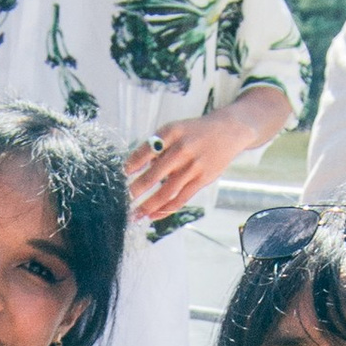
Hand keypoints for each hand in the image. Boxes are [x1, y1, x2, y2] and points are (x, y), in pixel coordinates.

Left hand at [123, 99, 271, 227]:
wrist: (228, 131)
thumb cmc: (195, 132)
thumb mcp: (174, 130)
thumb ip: (155, 147)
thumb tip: (133, 168)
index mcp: (170, 133)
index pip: (144, 152)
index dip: (129, 167)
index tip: (116, 178)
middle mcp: (181, 149)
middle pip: (153, 175)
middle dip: (134, 191)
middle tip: (119, 202)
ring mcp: (193, 166)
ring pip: (166, 192)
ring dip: (147, 206)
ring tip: (134, 215)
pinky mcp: (202, 179)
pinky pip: (180, 199)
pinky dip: (165, 209)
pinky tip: (153, 215)